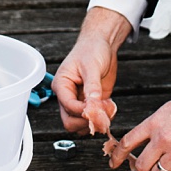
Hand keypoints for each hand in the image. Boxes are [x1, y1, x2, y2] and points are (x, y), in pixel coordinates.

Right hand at [54, 7, 127, 132]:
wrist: (103, 44)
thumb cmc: (92, 49)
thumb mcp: (92, 65)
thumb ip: (92, 86)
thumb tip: (92, 104)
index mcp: (61, 85)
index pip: (67, 106)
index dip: (82, 110)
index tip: (97, 107)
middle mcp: (67, 96)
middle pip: (69, 122)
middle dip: (86, 120)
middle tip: (102, 112)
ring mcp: (78, 102)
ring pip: (80, 125)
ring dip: (94, 122)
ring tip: (107, 108)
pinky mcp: (90, 105)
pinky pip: (92, 120)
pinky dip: (101, 119)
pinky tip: (109, 107)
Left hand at [112, 88, 170, 170]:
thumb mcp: (169, 109)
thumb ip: (156, 127)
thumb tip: (147, 146)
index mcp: (154, 122)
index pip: (127, 142)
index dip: (117, 156)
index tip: (114, 164)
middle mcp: (162, 138)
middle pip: (142, 165)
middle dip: (143, 170)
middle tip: (149, 169)